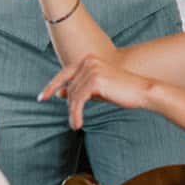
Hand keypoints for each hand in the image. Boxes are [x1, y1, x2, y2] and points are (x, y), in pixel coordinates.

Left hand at [38, 53, 152, 129]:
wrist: (142, 92)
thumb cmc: (122, 91)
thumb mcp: (97, 90)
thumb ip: (80, 88)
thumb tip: (60, 92)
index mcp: (88, 59)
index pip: (64, 74)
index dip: (52, 86)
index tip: (42, 98)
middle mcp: (88, 61)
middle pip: (69, 87)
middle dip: (70, 106)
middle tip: (71, 121)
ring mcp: (91, 69)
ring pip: (73, 96)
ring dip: (74, 113)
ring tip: (76, 125)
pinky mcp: (95, 80)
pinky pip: (79, 101)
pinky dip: (76, 114)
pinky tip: (78, 124)